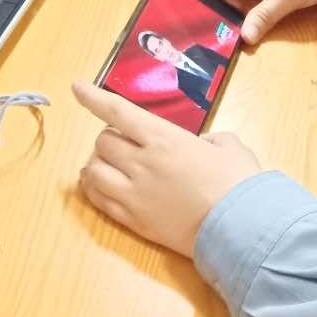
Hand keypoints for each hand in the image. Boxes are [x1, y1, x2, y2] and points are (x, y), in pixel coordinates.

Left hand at [72, 81, 262, 257]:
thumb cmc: (239, 182)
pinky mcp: (133, 220)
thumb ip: (209, 139)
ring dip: (97, 163)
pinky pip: (98, 200)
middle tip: (124, 144)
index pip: (119, 112)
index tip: (76, 87)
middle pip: (102, 143)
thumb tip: (200, 145)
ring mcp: (133, 194)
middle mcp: (141, 163)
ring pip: (93, 171)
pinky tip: (98, 185)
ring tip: (107, 165)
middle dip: (109, 139)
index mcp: (164, 139)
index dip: (94, 98)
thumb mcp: (229, 145)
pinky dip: (93, 188)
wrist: (240, 228)